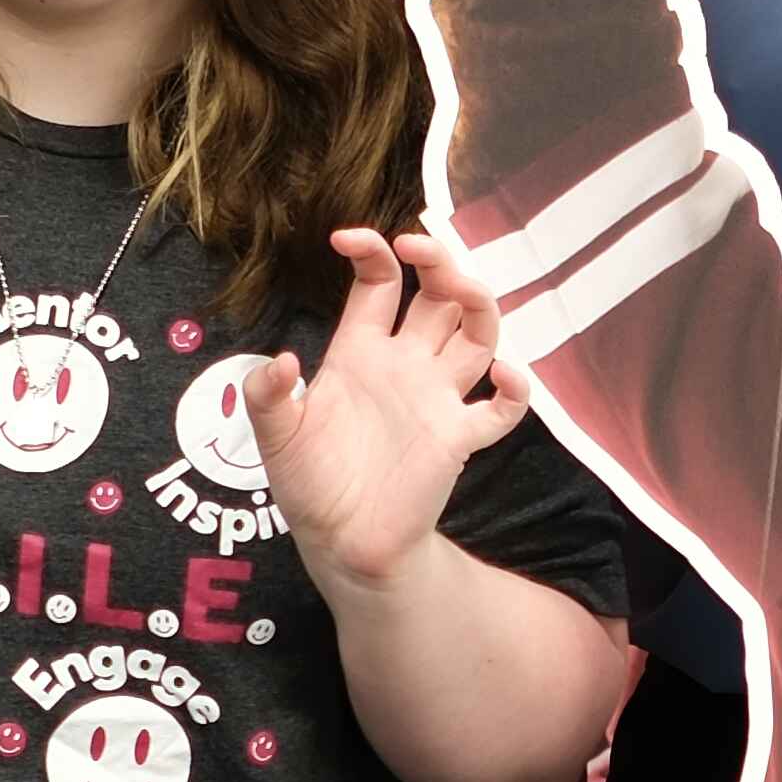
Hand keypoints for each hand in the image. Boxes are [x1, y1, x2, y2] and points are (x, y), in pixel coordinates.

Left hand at [243, 224, 532, 590]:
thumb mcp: (274, 438)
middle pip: (440, 296)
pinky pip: (501, 410)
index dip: (372, 253)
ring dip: (480, 305)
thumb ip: (267, 397)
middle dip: (440, 263)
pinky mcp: (459, 439)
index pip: (380, 284)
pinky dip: (514, 391)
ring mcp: (437, 399)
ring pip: (478, 336)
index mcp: (361, 352)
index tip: (348, 238)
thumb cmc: (308, 484)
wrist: (341, 543)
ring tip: (465, 289)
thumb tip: (281, 360)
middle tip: (423, 249)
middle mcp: (405, 366)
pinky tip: (503, 377)